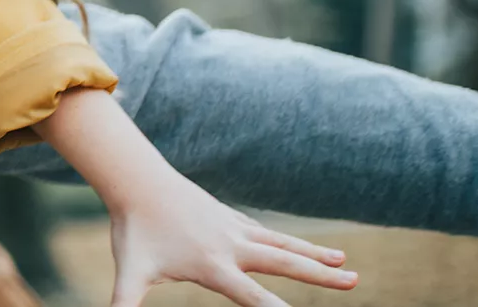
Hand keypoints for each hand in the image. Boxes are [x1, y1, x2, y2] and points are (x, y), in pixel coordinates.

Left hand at [106, 176, 357, 306]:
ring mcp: (235, 229)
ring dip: (316, 255)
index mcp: (213, 265)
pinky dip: (290, 243)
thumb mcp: (128, 274)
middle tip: (354, 284)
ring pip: (283, 245)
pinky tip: (307, 250)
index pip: (253, 298)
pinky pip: (268, 234)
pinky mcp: (231, 218)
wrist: (137, 182)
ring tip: (347, 265)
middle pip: (284, 264)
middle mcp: (232, 246)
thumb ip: (122, 305)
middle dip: (320, 276)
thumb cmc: (134, 231)